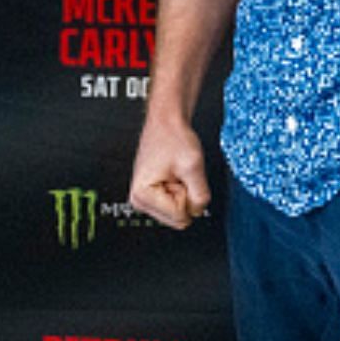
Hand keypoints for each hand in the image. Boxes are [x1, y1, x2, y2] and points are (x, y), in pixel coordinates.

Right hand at [128, 113, 210, 228]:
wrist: (166, 121)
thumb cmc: (173, 137)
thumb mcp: (193, 166)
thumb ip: (200, 196)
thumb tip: (198, 211)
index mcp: (142, 195)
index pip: (180, 217)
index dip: (188, 196)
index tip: (180, 176)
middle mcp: (139, 200)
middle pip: (177, 219)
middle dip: (185, 197)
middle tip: (179, 174)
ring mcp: (144, 198)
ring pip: (178, 213)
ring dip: (183, 193)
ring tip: (176, 173)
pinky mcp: (151, 195)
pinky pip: (175, 205)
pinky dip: (180, 190)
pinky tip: (174, 174)